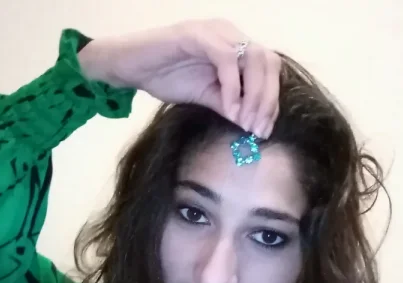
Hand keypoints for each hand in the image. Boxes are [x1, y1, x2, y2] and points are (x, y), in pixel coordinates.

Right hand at [78, 19, 280, 137]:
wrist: (130, 67)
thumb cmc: (165, 77)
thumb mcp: (206, 97)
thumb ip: (231, 105)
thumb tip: (253, 125)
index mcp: (236, 47)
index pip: (269, 69)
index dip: (272, 100)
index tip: (263, 130)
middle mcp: (231, 34)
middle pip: (268, 63)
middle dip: (268, 100)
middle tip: (257, 130)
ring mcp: (216, 32)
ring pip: (253, 59)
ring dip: (254, 94)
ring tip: (244, 122)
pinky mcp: (198, 35)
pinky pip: (227, 59)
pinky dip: (232, 87)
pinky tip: (228, 109)